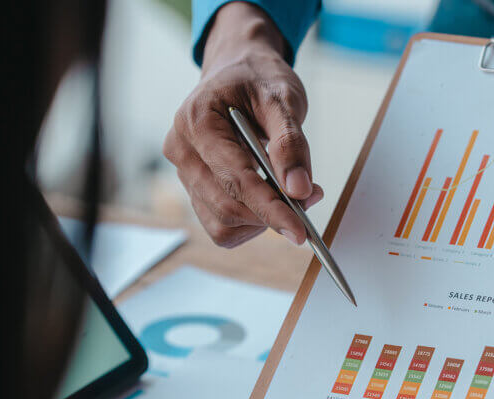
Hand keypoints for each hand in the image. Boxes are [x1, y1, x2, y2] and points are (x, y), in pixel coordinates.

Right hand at [163, 2, 322, 247]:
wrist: (237, 70)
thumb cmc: (257, 79)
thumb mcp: (283, 99)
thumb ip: (291, 143)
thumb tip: (299, 189)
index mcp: (197, 121)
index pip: (236, 179)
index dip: (270, 209)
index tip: (300, 231)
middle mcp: (182, 150)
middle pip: (226, 206)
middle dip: (272, 213)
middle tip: (311, 197)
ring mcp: (184, 172)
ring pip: (221, 222)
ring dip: (262, 221)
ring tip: (293, 195)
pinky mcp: (194, 187)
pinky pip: (220, 224)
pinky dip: (251, 223)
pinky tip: (271, 201)